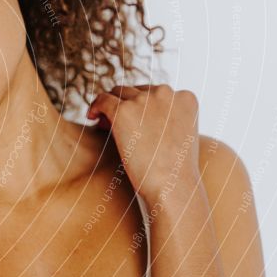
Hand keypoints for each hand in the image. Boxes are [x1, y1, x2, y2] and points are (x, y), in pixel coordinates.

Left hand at [87, 84, 201, 202]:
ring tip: (103, 123)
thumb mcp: (178, 137)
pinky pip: (103, 99)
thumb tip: (133, 111)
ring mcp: (144, 100)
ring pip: (117, 92)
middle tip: (112, 123)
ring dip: (109, 106)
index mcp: (185, 98)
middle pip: (136, 91)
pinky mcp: (123, 110)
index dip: (140, 106)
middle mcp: (166, 93)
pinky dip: (95, 106)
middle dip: (124, 104)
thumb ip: (164, 119)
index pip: (155, 93)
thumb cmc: (175, 171)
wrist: (172, 185)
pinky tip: (91, 117)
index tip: (132, 121)